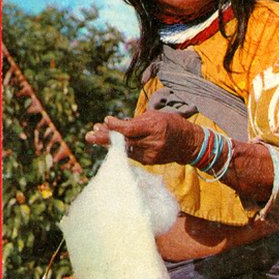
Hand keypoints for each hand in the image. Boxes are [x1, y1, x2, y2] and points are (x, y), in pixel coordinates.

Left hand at [86, 111, 202, 164]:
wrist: (189, 143)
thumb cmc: (171, 124)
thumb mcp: (156, 116)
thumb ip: (135, 121)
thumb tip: (112, 124)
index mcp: (156, 128)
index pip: (131, 129)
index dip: (116, 126)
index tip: (105, 120)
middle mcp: (153, 143)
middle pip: (125, 142)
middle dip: (105, 138)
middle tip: (89, 135)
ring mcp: (151, 154)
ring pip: (125, 149)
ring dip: (109, 143)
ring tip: (95, 135)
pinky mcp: (150, 161)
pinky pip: (131, 154)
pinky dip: (119, 148)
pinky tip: (110, 142)